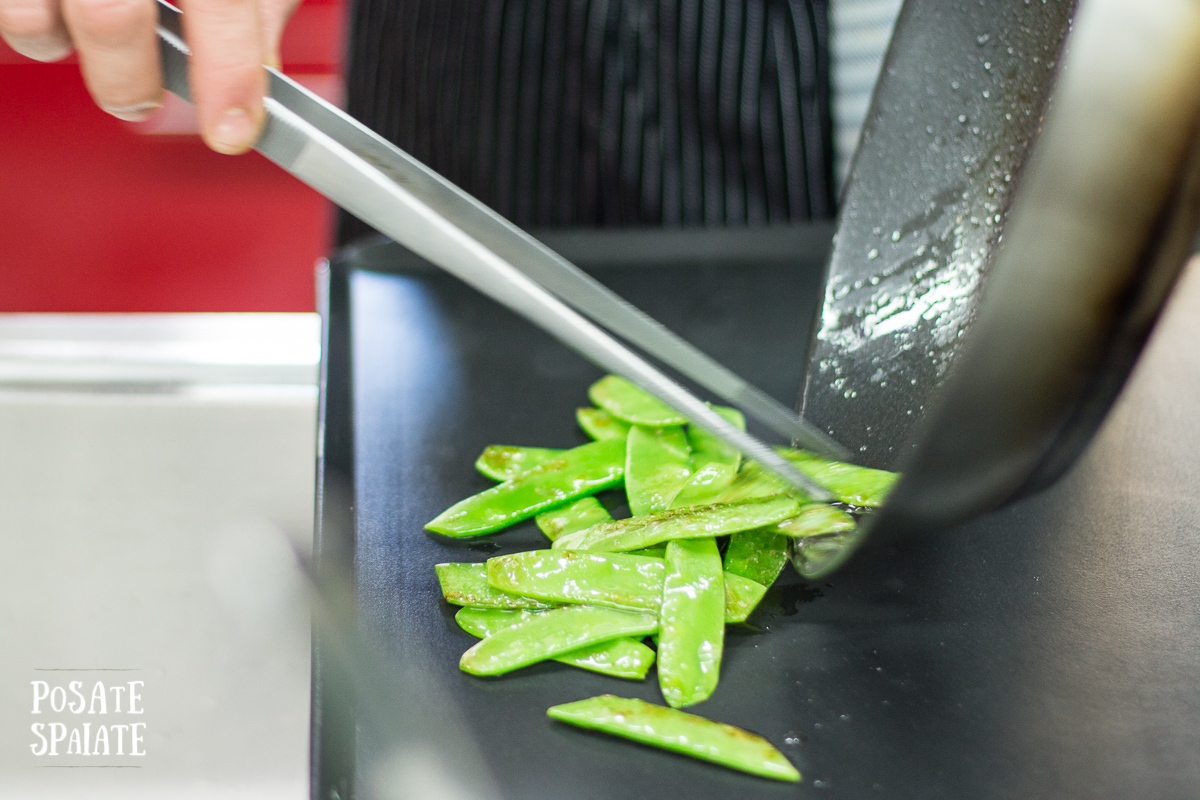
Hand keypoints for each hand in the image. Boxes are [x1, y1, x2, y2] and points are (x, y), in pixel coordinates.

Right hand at [0, 0, 300, 153]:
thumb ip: (258, 1)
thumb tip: (259, 76)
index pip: (219, 4)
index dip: (229, 76)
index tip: (231, 128)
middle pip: (111, 17)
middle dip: (131, 82)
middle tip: (145, 98)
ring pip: (33, 13)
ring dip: (61, 46)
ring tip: (89, 42)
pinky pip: (4, 2)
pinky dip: (27, 17)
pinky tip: (55, 8)